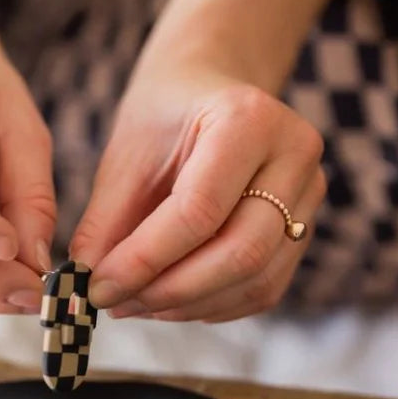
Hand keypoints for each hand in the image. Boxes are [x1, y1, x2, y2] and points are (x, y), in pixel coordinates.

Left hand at [70, 66, 324, 321]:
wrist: (208, 92)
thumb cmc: (163, 118)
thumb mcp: (125, 156)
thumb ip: (107, 221)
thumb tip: (87, 286)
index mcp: (248, 119)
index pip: (199, 210)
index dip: (145, 259)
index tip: (98, 287)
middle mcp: (294, 155)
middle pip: (242, 251)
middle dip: (171, 290)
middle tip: (117, 303)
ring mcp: (310, 194)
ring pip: (257, 278)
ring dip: (190, 304)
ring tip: (136, 304)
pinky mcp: (306, 228)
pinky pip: (265, 287)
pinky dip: (213, 306)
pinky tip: (170, 301)